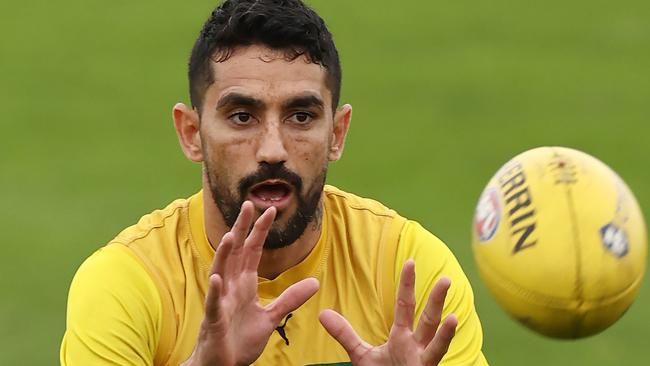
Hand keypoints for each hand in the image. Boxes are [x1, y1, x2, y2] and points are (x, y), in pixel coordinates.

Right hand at [183, 201, 319, 365]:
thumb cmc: (240, 340)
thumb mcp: (271, 317)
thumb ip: (289, 299)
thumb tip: (314, 282)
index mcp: (244, 285)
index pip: (252, 251)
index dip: (260, 231)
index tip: (270, 210)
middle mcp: (230, 287)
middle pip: (236, 253)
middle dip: (242, 230)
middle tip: (248, 205)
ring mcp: (220, 302)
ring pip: (221, 272)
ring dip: (225, 254)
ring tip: (230, 235)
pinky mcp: (214, 321)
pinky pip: (213, 303)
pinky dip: (214, 291)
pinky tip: (216, 278)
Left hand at [319, 260, 456, 365]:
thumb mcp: (361, 355)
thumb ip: (346, 334)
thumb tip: (323, 313)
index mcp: (403, 338)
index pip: (405, 306)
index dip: (407, 285)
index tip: (410, 262)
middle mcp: (417, 348)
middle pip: (428, 320)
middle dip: (436, 301)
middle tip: (446, 279)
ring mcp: (422, 363)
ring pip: (437, 344)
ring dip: (447, 331)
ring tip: (454, 315)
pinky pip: (434, 360)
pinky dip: (442, 348)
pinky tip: (450, 337)